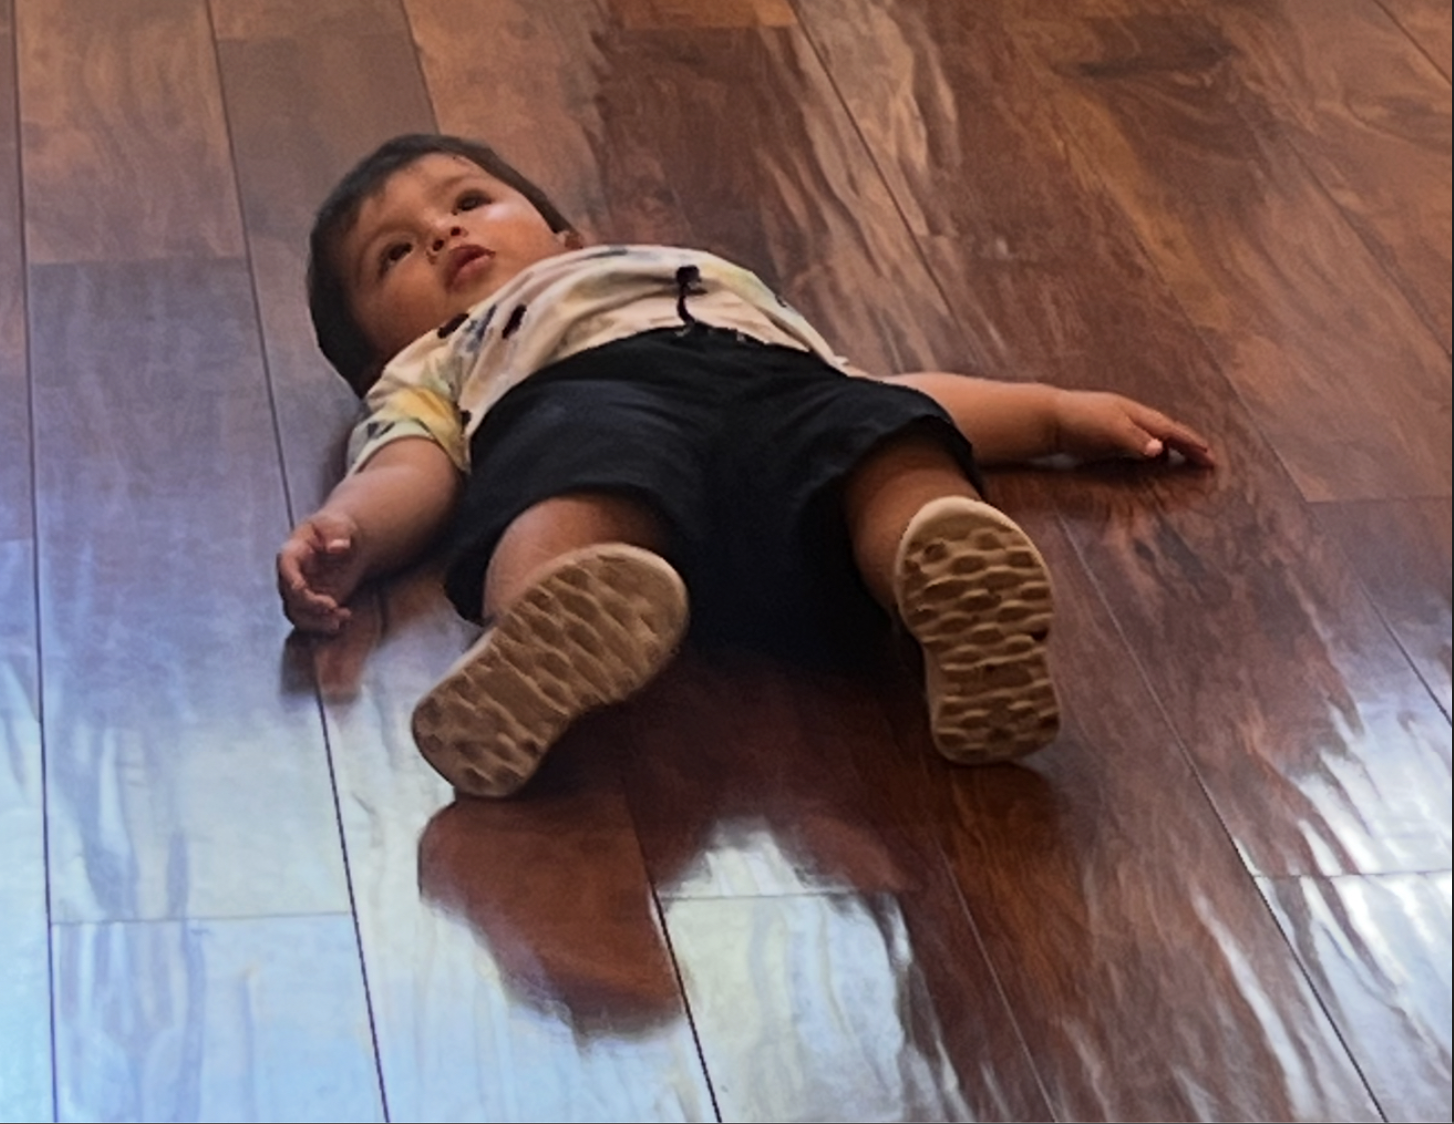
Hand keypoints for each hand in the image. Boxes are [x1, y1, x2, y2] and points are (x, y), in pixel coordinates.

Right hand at [276, 511, 367, 634]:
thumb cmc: (337, 529)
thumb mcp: (339, 525)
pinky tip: (345, 617)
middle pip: (290, 596)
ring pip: (298, 614)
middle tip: (333, 606)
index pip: (285, 566)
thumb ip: (337, 533)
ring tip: (342, 618)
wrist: (345, 541)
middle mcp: (291, 575)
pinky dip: (326, 623)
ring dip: (318, 621)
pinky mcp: (312, 605)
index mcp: (293, 552)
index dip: (291, 579)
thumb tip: (338, 547)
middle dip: (309, 605)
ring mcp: (300, 592)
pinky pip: (312, 620)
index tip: (302, 589)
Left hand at [1051, 390, 1214, 467]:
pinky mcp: (1105, 435)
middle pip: (1166, 431)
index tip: (1210, 456)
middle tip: (1207, 458)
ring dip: (1172, 446)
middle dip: (1187, 443)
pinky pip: (1138, 442)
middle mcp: (1131, 417)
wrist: (1047, 418)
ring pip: (1153, 435)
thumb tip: (1161, 449)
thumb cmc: (1080, 421)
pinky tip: (1151, 456)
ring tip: (1185, 458)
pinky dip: (1151, 449)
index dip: (1190, 442)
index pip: (1170, 430)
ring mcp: (1118, 424)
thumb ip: (1134, 440)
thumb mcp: (1109, 430)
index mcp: (1136, 414)